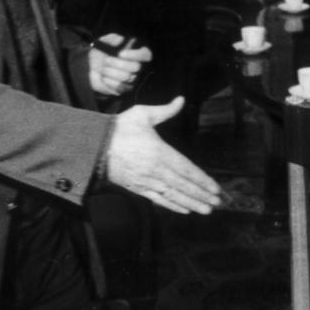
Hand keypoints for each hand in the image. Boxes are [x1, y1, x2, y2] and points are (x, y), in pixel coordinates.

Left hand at [86, 33, 150, 95]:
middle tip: (106, 60)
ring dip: (111, 72)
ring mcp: (133, 79)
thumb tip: (121, 40)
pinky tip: (104, 77)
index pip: (146, 54)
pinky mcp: (125, 88)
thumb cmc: (102, 51)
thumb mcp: (105, 41)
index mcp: (136, 52)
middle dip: (118, 63)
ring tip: (103, 68)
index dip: (135, 54)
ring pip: (127, 77)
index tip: (120, 53)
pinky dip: (110, 82)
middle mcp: (138, 66)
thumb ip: (113, 38)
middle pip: (136, 67)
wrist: (91, 66)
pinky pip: (121, 87)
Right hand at [104, 97, 222, 213]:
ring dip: (191, 203)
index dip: (202, 179)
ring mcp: (146, 181)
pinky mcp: (137, 188)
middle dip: (201, 194)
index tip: (215, 187)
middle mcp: (155, 169)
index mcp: (159, 151)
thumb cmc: (120, 128)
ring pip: (173, 195)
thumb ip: (165, 110)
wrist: (93, 146)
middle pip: (183, 185)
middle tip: (216, 202)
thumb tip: (181, 99)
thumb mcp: (143, 114)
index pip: (187, 168)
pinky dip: (172, 206)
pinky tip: (184, 210)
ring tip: (206, 209)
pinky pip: (158, 200)